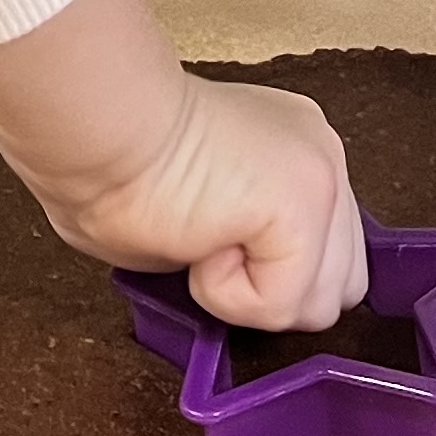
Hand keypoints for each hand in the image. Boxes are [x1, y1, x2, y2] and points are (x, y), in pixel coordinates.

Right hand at [21, 73, 368, 331]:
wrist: (96, 127)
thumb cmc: (113, 159)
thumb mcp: (201, 205)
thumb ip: (245, 234)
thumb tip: (251, 283)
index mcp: (296, 149)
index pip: (332, 254)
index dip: (273, 276)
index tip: (215, 251)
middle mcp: (322, 156)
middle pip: (338, 287)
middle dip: (271, 293)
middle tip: (206, 249)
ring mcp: (322, 180)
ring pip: (315, 307)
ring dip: (243, 293)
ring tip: (197, 236)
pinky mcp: (303, 208)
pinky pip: (276, 306)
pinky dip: (223, 293)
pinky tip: (194, 237)